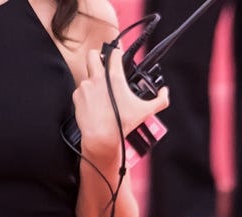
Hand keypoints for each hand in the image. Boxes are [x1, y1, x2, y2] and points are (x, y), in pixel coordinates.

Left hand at [72, 43, 169, 164]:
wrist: (101, 138)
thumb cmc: (122, 125)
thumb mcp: (146, 112)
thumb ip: (160, 101)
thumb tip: (165, 93)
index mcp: (114, 77)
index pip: (114, 53)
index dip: (117, 54)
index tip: (118, 59)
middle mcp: (97, 78)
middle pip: (93, 54)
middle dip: (98, 57)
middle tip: (103, 67)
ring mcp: (86, 86)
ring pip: (88, 76)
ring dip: (93, 82)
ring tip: (101, 96)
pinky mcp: (77, 96)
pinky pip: (81, 91)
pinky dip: (86, 96)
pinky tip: (94, 105)